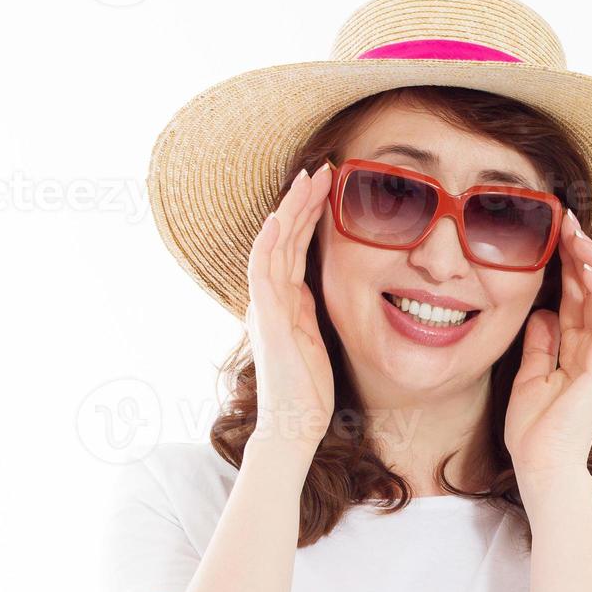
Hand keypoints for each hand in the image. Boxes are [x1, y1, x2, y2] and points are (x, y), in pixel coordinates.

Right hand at [243, 163, 335, 463]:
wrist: (293, 423)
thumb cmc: (308, 388)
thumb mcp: (318, 338)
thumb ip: (314, 310)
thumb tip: (323, 288)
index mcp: (284, 300)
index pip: (296, 246)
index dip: (310, 215)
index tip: (329, 187)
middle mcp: (270, 298)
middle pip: (284, 237)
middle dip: (303, 201)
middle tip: (324, 168)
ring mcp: (266, 307)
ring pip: (273, 245)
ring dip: (290, 211)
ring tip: (309, 179)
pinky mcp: (267, 320)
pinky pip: (263, 275)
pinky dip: (268, 244)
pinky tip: (276, 220)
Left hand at [504, 209, 591, 481]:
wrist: (541, 465)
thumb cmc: (535, 431)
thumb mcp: (530, 375)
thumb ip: (540, 344)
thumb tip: (542, 314)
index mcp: (579, 349)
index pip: (580, 296)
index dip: (569, 264)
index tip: (555, 233)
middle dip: (583, 251)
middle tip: (567, 219)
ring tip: (578, 234)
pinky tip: (590, 264)